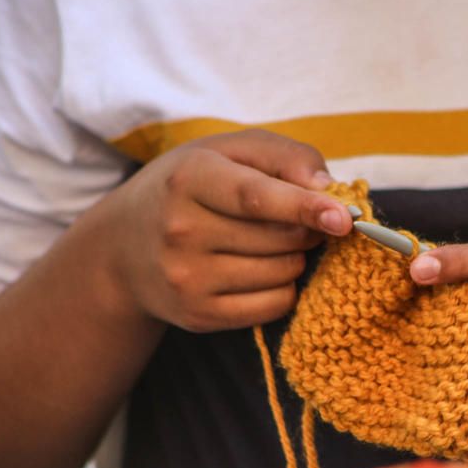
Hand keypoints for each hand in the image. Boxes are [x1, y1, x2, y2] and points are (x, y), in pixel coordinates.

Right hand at [108, 130, 351, 331]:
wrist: (123, 248)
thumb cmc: (191, 187)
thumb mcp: (227, 151)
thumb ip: (283, 156)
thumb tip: (328, 191)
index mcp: (190, 179)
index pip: (255, 197)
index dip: (304, 207)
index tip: (344, 218)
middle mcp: (181, 230)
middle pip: (281, 237)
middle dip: (306, 228)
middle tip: (294, 218)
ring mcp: (187, 278)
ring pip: (283, 273)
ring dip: (294, 257)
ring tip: (266, 242)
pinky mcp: (197, 315)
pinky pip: (274, 306)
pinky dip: (283, 288)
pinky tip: (259, 271)